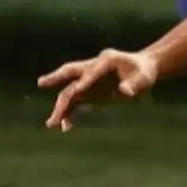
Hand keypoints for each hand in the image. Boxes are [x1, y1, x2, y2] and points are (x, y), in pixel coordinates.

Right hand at [37, 49, 158, 130]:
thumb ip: (133, 85)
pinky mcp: (89, 92)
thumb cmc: (144, 72)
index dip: (85, 80)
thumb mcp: (144, 78)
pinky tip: (66, 127)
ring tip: (52, 124)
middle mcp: (93, 68)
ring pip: (70, 91)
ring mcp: (89, 81)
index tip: (77, 90)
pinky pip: (76, 103)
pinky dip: (70, 114)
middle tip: (41, 82)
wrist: (143, 71)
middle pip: (71, 72)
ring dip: (61, 106)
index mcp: (106, 60)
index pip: (92, 70)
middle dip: (56, 77)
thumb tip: (124, 92)